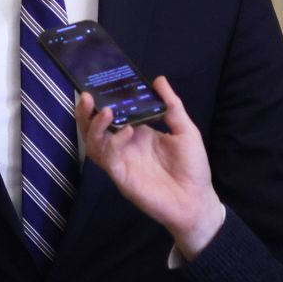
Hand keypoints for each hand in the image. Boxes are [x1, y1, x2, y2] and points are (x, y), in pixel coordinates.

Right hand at [77, 76, 224, 259]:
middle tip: (86, 96)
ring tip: (106, 111)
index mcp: (138, 134)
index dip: (103, 101)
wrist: (196, 200)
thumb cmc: (192, 167)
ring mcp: (121, 162)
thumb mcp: (185, 130)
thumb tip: (158, 80)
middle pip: (94, 128)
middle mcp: (124, 146)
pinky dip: (112, 144)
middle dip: (86, 113)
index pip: (113, 114)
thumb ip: (171, 106)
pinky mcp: (121, 177)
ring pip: (94, 143)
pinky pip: (108, 159)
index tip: (100, 84)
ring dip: (95, 127)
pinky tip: (126, 132)